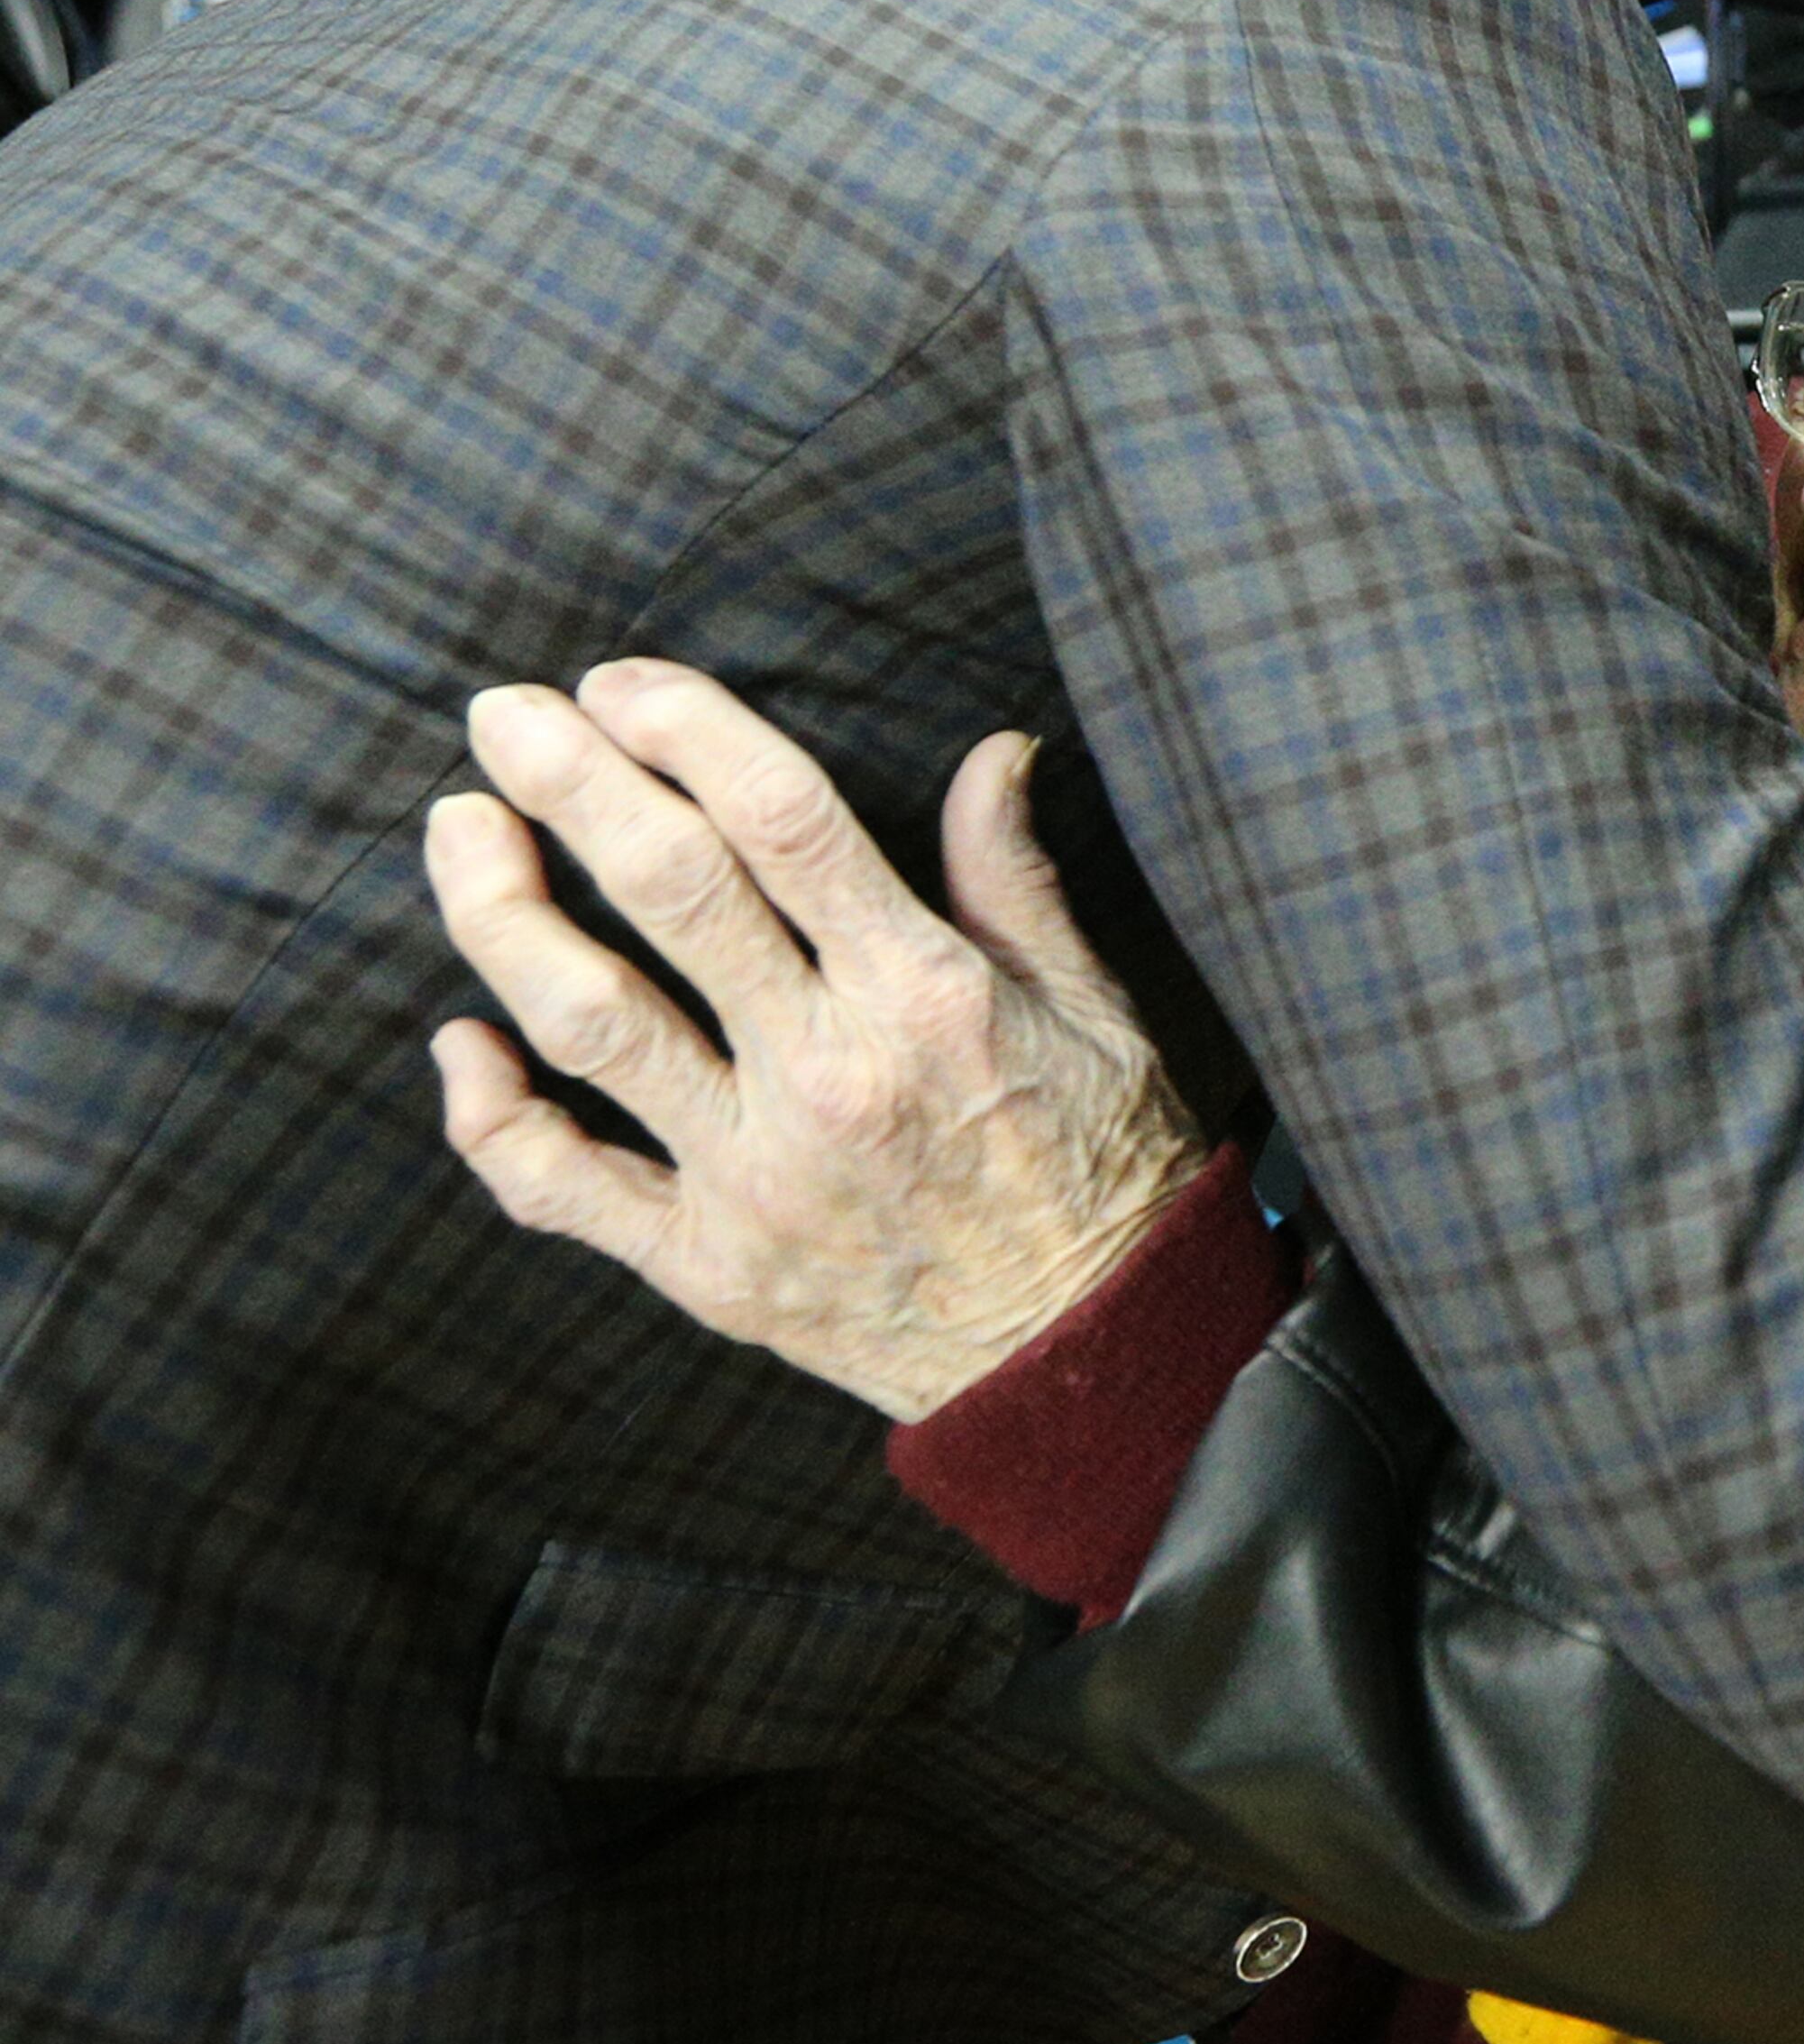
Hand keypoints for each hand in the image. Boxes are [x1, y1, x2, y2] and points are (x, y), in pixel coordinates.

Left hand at [425, 660, 1203, 1420]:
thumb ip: (1017, 880)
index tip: (622, 682)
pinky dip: (487, 1114)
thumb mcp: (1095, 1008)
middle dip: (567, 778)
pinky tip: (458, 1041)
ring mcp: (754, 1177)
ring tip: (459, 831)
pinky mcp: (707, 1266)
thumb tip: (992, 751)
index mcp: (926, 994)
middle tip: (503, 712)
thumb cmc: (1105, 1170)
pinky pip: (560, 1185)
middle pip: (666, 889)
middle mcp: (828, 1075)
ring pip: (585, 1021)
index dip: (687, 727)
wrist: (1094, 1361)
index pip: (781, 818)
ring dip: (498, 911)